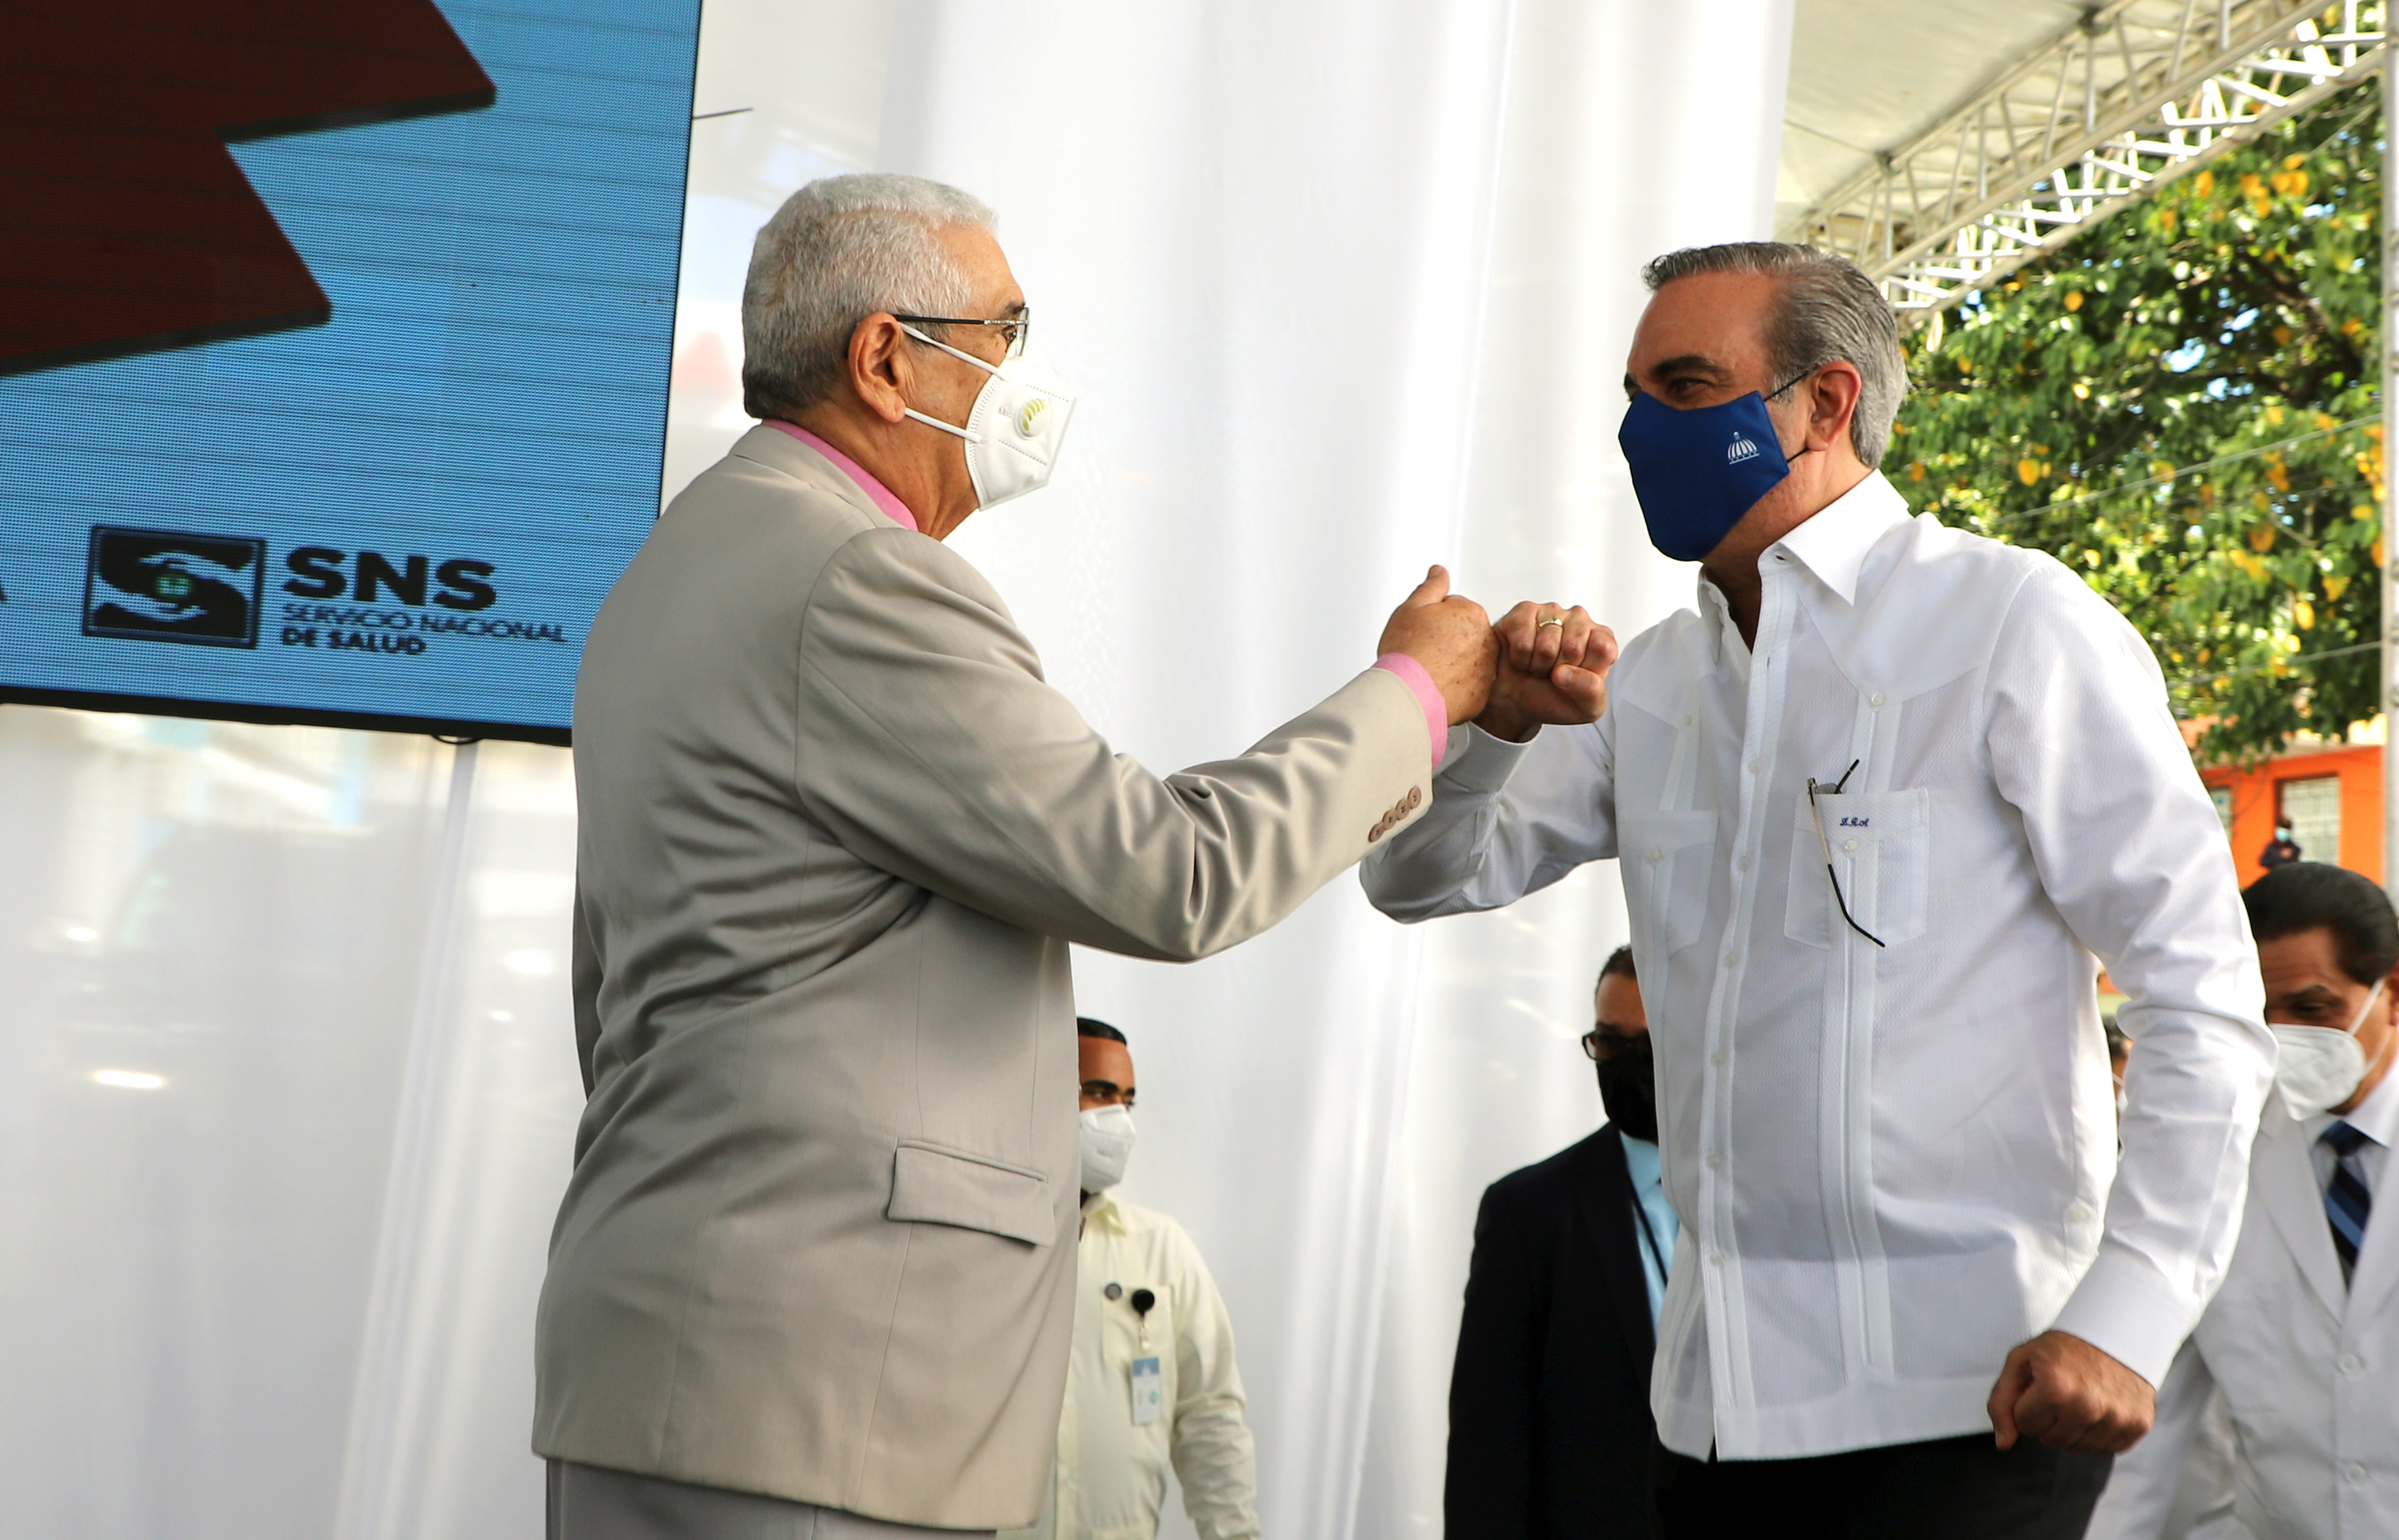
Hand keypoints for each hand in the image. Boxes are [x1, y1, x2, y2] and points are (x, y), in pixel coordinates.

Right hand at [1377, 566, 1497, 724]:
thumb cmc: (1407, 651)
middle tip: (1424, 650)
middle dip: (1447, 640)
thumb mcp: (1412, 607)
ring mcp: (1487, 670)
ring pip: (1469, 660)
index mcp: (1472, 614)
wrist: (1408, 693)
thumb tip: (1439, 572)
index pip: (1455, 608)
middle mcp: (1487, 641)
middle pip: (1465, 634)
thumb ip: (1431, 586)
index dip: (1434, 619)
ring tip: (1429, 671)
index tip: (1423, 631)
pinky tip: (1436, 687)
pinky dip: (1456, 687)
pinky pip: (1469, 686)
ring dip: (1453, 663)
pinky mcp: (1481, 695)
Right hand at [1474, 601, 1615, 742]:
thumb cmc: (1552, 698)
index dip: (1585, 670)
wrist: (1514, 701)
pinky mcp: (1523, 613)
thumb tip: (1566, 673)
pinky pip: (1522, 639)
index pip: (1603, 648)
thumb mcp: (1584, 708)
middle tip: (1553, 673)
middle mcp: (1579, 621)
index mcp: (1600, 640)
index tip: (1575, 679)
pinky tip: (1522, 657)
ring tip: (1537, 666)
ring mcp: (1551, 613)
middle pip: (1573, 645)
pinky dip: (1519, 657)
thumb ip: (1591, 691)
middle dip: (1559, 669)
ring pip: (1546, 643)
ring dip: (1538, 665)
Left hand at [1987, 1331, 2154, 1454]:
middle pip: (2052, 1440)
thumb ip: (2002, 1402)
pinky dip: (2099, 1435)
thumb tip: (2004, 1443)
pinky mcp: (2138, 1424)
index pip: (2025, 1425)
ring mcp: (2116, 1418)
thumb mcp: (2021, 1361)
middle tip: (2059, 1393)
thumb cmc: (2063, 1348)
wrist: (2113, 1332)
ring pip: (2079, 1449)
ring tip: (2079, 1400)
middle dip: (2048, 1420)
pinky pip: (2107, 1450)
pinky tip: (2099, 1409)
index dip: (2027, 1406)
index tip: (2039, 1388)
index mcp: (2055, 1388)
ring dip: (2073, 1430)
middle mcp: (2088, 1406)